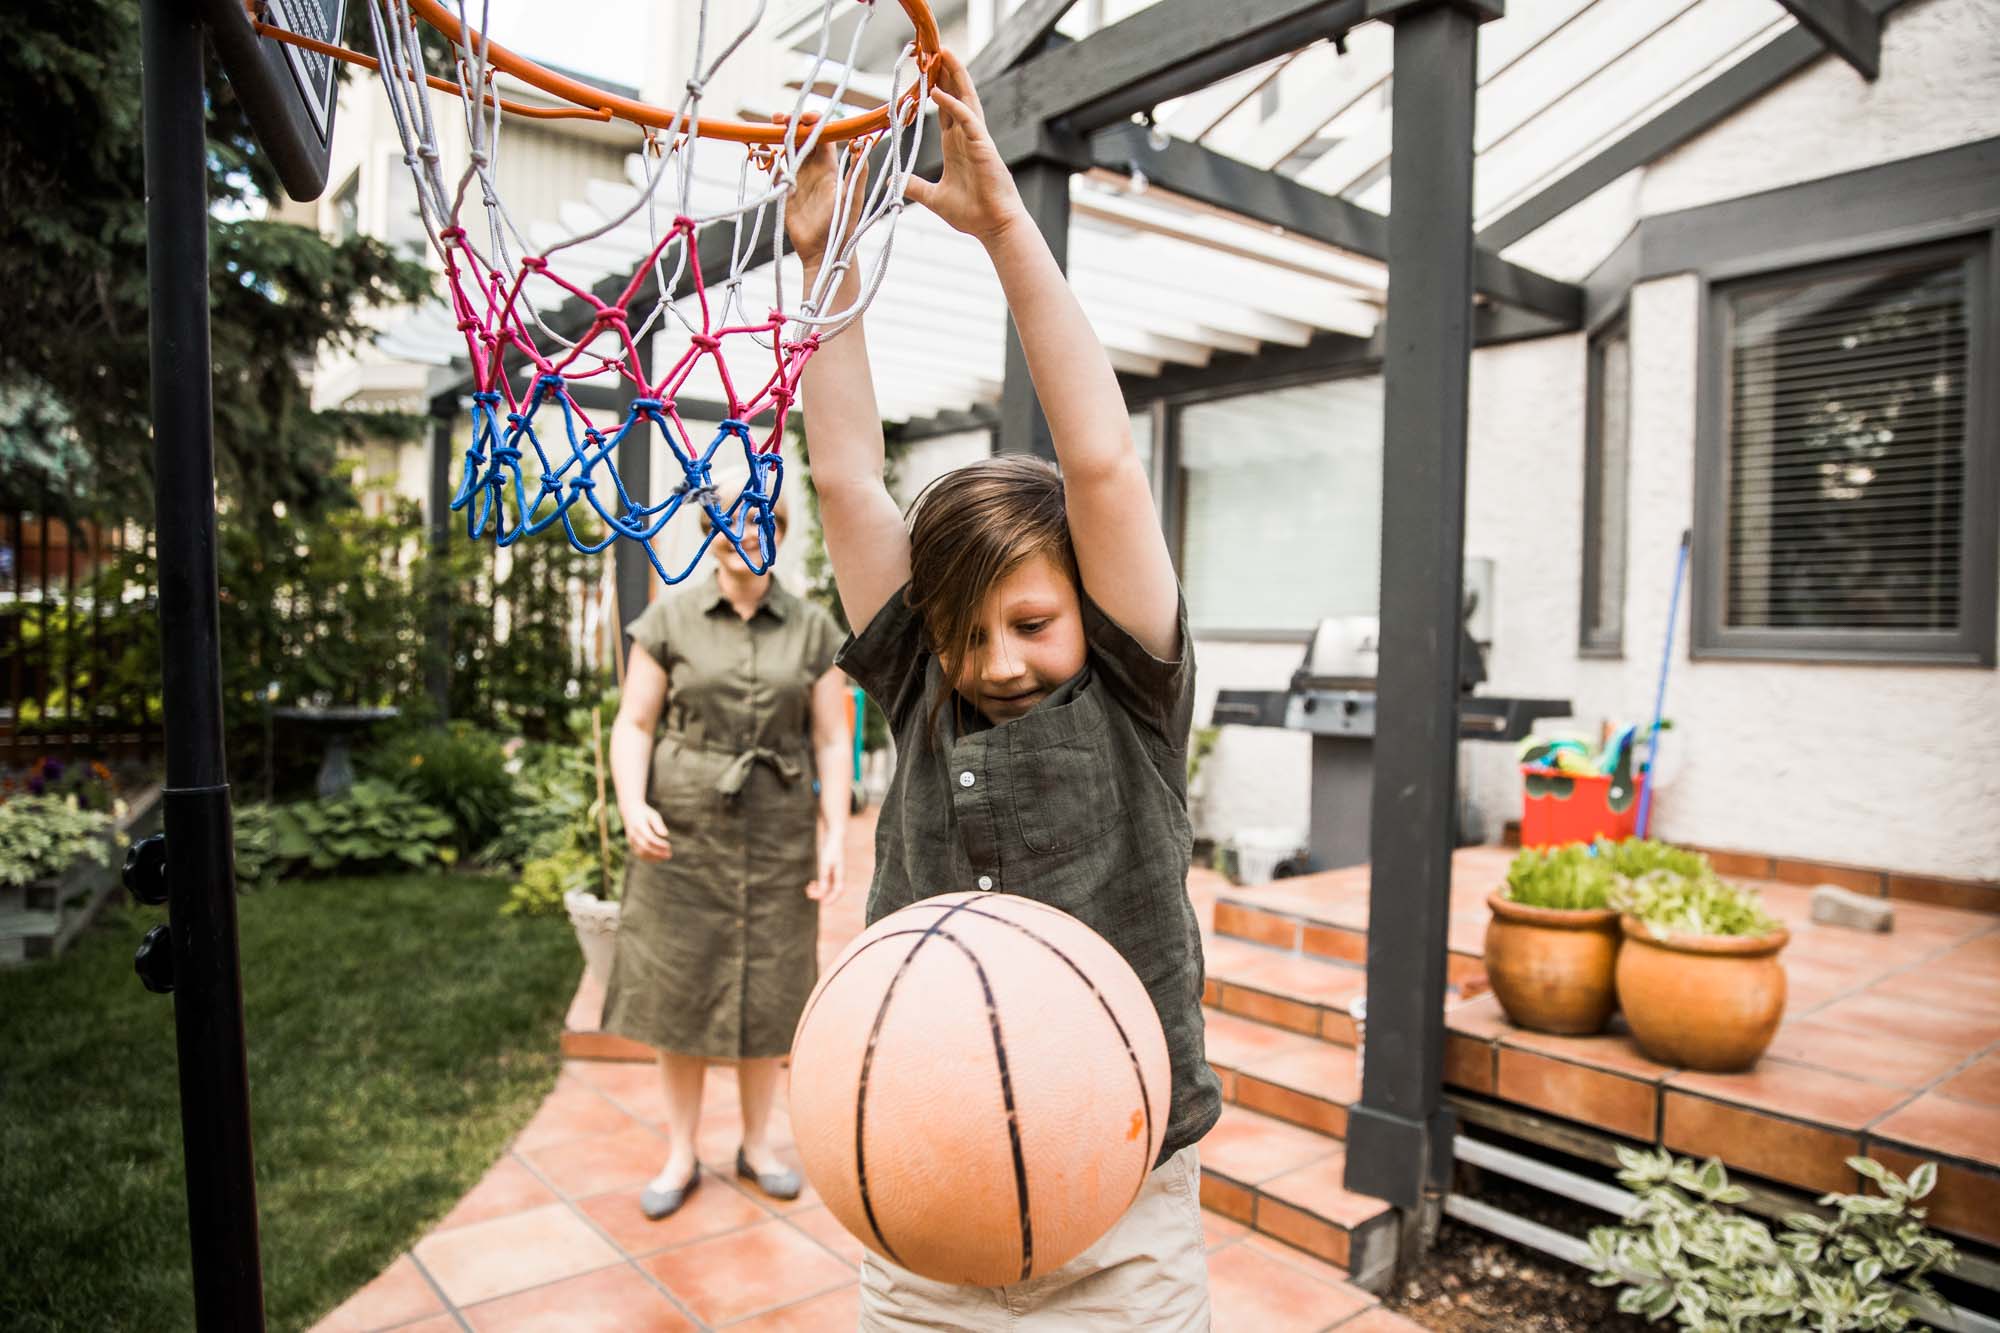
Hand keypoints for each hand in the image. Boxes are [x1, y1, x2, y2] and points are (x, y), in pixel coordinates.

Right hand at [623, 803, 672, 861]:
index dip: (659, 844)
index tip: (669, 846)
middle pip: (645, 847)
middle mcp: (633, 834)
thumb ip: (659, 825)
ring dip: (653, 857)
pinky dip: (648, 858)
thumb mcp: (653, 815)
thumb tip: (666, 835)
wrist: (629, 811)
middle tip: (669, 855)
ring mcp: (631, 840)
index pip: (650, 839)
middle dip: (657, 853)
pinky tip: (658, 859)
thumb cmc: (645, 813)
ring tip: (665, 857)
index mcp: (639, 826)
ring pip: (641, 853)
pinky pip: (638, 854)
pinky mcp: (631, 844)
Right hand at [781, 115, 866, 272]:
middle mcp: (814, 169)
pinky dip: (767, 158)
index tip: (803, 116)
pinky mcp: (785, 191)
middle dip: (790, 124)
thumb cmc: (842, 227)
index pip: (822, 135)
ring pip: (787, 150)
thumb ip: (857, 173)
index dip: (813, 121)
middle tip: (777, 118)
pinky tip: (761, 151)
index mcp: (830, 167)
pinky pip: (775, 169)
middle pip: (801, 138)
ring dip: (777, 137)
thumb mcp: (851, 199)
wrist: (824, 252)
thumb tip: (862, 144)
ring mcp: (798, 179)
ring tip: (767, 130)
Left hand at [806, 829, 843, 903]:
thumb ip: (824, 878)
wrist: (834, 835)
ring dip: (819, 890)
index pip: (838, 892)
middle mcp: (839, 875)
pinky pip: (826, 881)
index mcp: (840, 875)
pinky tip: (812, 883)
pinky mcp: (831, 868)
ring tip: (809, 887)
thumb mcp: (825, 864)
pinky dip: (819, 884)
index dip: (831, 900)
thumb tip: (822, 893)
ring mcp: (835, 872)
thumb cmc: (830, 849)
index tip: (821, 903)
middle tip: (808, 893)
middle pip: (832, 891)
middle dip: (821, 895)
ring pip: (828, 887)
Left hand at [902, 49, 1024, 245]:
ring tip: (944, 53)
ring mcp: (977, 140)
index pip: (945, 109)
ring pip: (965, 99)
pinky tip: (939, 92)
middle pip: (956, 96)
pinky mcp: (983, 147)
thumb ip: (914, 186)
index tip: (927, 70)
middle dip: (946, 73)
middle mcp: (966, 138)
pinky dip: (954, 104)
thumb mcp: (933, 198)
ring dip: (955, 76)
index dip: (936, 88)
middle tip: (935, 49)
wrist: (993, 227)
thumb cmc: (971, 214)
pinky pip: (967, 120)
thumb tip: (893, 180)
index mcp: (956, 146)